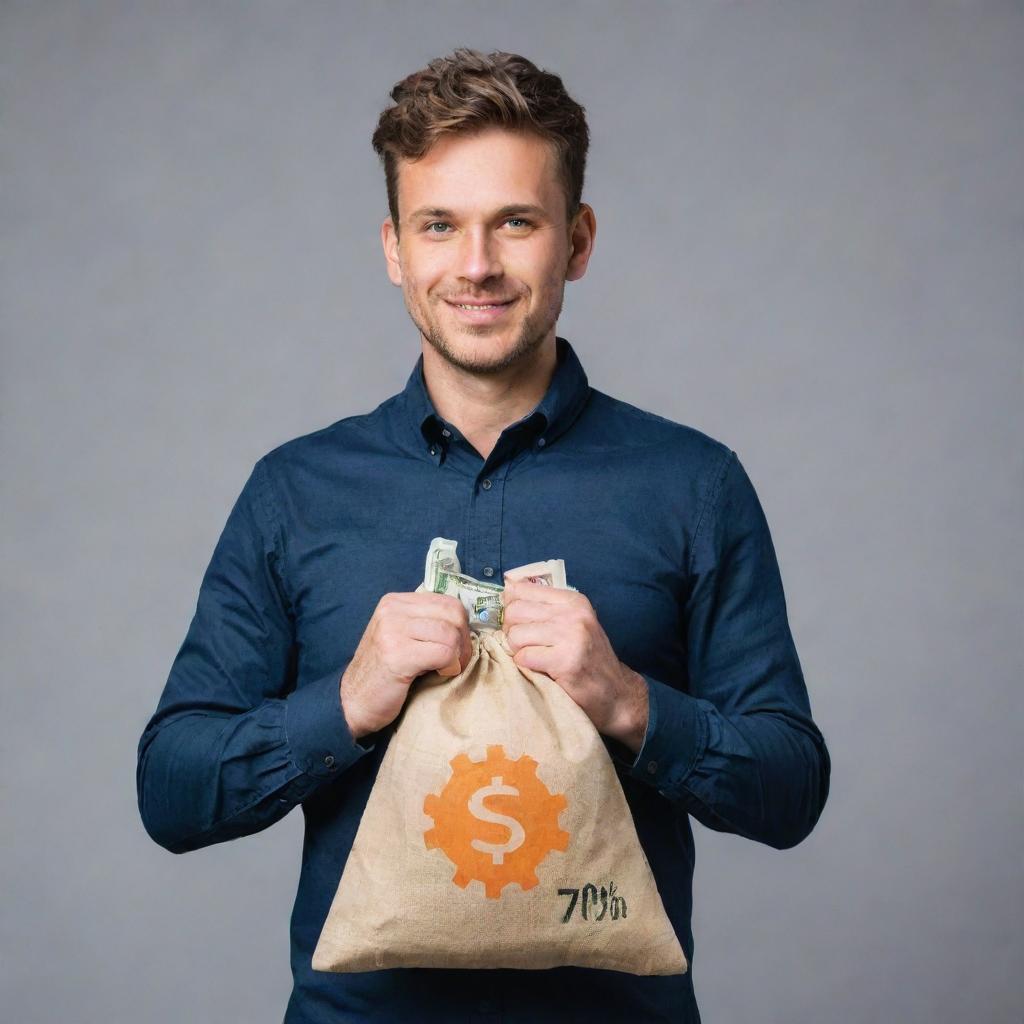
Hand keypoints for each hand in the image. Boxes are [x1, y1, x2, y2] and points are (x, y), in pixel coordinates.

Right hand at [340, 592, 472, 739]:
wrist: (354, 702)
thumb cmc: (384, 672)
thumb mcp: (400, 636)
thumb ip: (424, 622)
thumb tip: (464, 621)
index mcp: (395, 602)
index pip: (447, 601)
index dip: (461, 625)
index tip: (459, 645)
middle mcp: (392, 610)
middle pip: (453, 614)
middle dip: (464, 639)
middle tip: (458, 660)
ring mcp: (392, 631)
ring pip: (450, 634)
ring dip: (457, 656)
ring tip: (447, 668)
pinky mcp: (397, 655)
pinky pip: (444, 653)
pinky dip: (450, 666)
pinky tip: (439, 674)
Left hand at [501, 579, 648, 752]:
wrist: (616, 693)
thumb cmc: (588, 658)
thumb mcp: (573, 623)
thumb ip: (544, 608)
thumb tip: (507, 591)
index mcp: (573, 601)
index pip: (521, 590)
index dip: (511, 608)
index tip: (518, 622)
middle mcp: (573, 614)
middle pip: (514, 611)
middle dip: (511, 630)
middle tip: (524, 645)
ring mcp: (570, 636)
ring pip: (515, 635)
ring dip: (517, 651)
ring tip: (534, 658)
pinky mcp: (565, 661)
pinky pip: (523, 657)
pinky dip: (525, 666)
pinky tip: (540, 669)